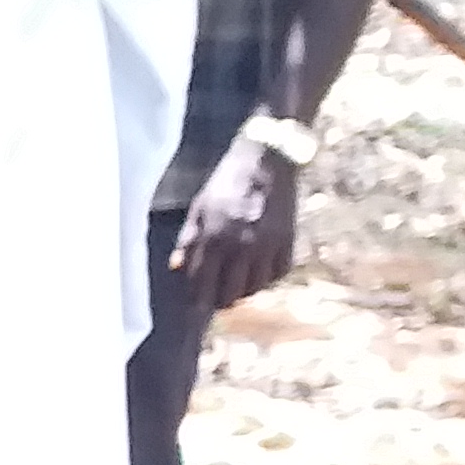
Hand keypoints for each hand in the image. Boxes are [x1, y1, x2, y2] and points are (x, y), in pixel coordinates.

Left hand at [167, 139, 299, 310]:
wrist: (266, 163)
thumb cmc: (226, 183)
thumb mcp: (199, 209)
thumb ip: (188, 240)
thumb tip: (176, 267)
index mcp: (213, 238)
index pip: (202, 282)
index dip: (197, 297)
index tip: (196, 301)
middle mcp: (240, 247)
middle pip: (230, 292)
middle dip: (221, 299)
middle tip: (217, 298)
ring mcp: (267, 246)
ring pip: (256, 287)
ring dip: (245, 291)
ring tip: (237, 286)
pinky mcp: (288, 242)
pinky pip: (279, 274)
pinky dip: (268, 278)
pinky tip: (259, 273)